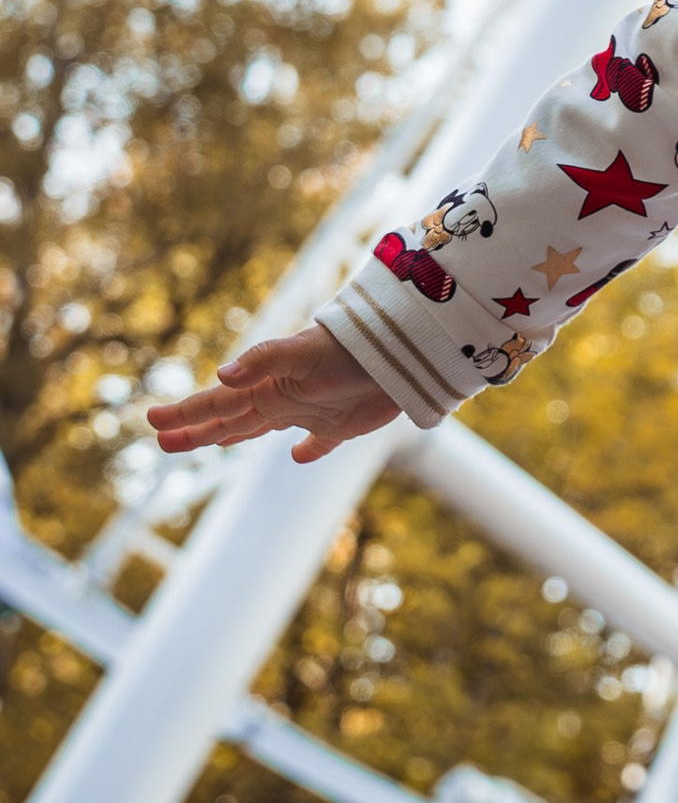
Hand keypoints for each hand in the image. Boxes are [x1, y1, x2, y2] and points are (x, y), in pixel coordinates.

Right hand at [145, 323, 398, 465]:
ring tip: (210, 444)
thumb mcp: (301, 352)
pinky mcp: (341, 424)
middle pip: (229, 420)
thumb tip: (221, 374)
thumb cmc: (349, 347)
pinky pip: (318, 443)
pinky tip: (297, 455)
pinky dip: (307, 450)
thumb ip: (263, 361)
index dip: (185, 415)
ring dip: (233, 437)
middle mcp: (281, 399)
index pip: (216, 404)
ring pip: (260, 429)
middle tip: (162, 442)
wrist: (399, 351)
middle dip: (195, 431)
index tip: (152, 421)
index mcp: (266, 387)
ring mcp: (309, 411)